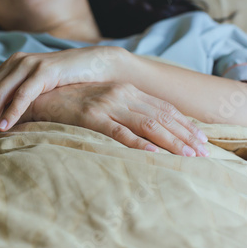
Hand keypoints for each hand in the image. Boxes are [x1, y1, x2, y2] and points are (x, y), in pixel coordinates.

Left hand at [0, 46, 127, 150]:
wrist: (94, 65)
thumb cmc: (65, 83)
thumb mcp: (36, 90)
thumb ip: (17, 98)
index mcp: (9, 66)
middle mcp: (14, 63)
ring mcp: (29, 65)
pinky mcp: (45, 71)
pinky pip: (23, 94)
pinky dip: (11, 112)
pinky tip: (4, 128)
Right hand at [29, 82, 209, 156]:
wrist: (42, 96)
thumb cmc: (74, 102)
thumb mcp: (104, 102)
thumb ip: (125, 110)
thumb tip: (147, 128)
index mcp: (127, 90)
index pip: (164, 108)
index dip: (185, 124)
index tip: (202, 139)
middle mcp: (121, 94)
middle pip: (161, 116)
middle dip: (185, 135)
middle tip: (204, 153)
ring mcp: (107, 104)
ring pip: (147, 124)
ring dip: (170, 142)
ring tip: (188, 157)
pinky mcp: (90, 116)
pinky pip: (118, 132)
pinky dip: (137, 144)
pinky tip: (153, 155)